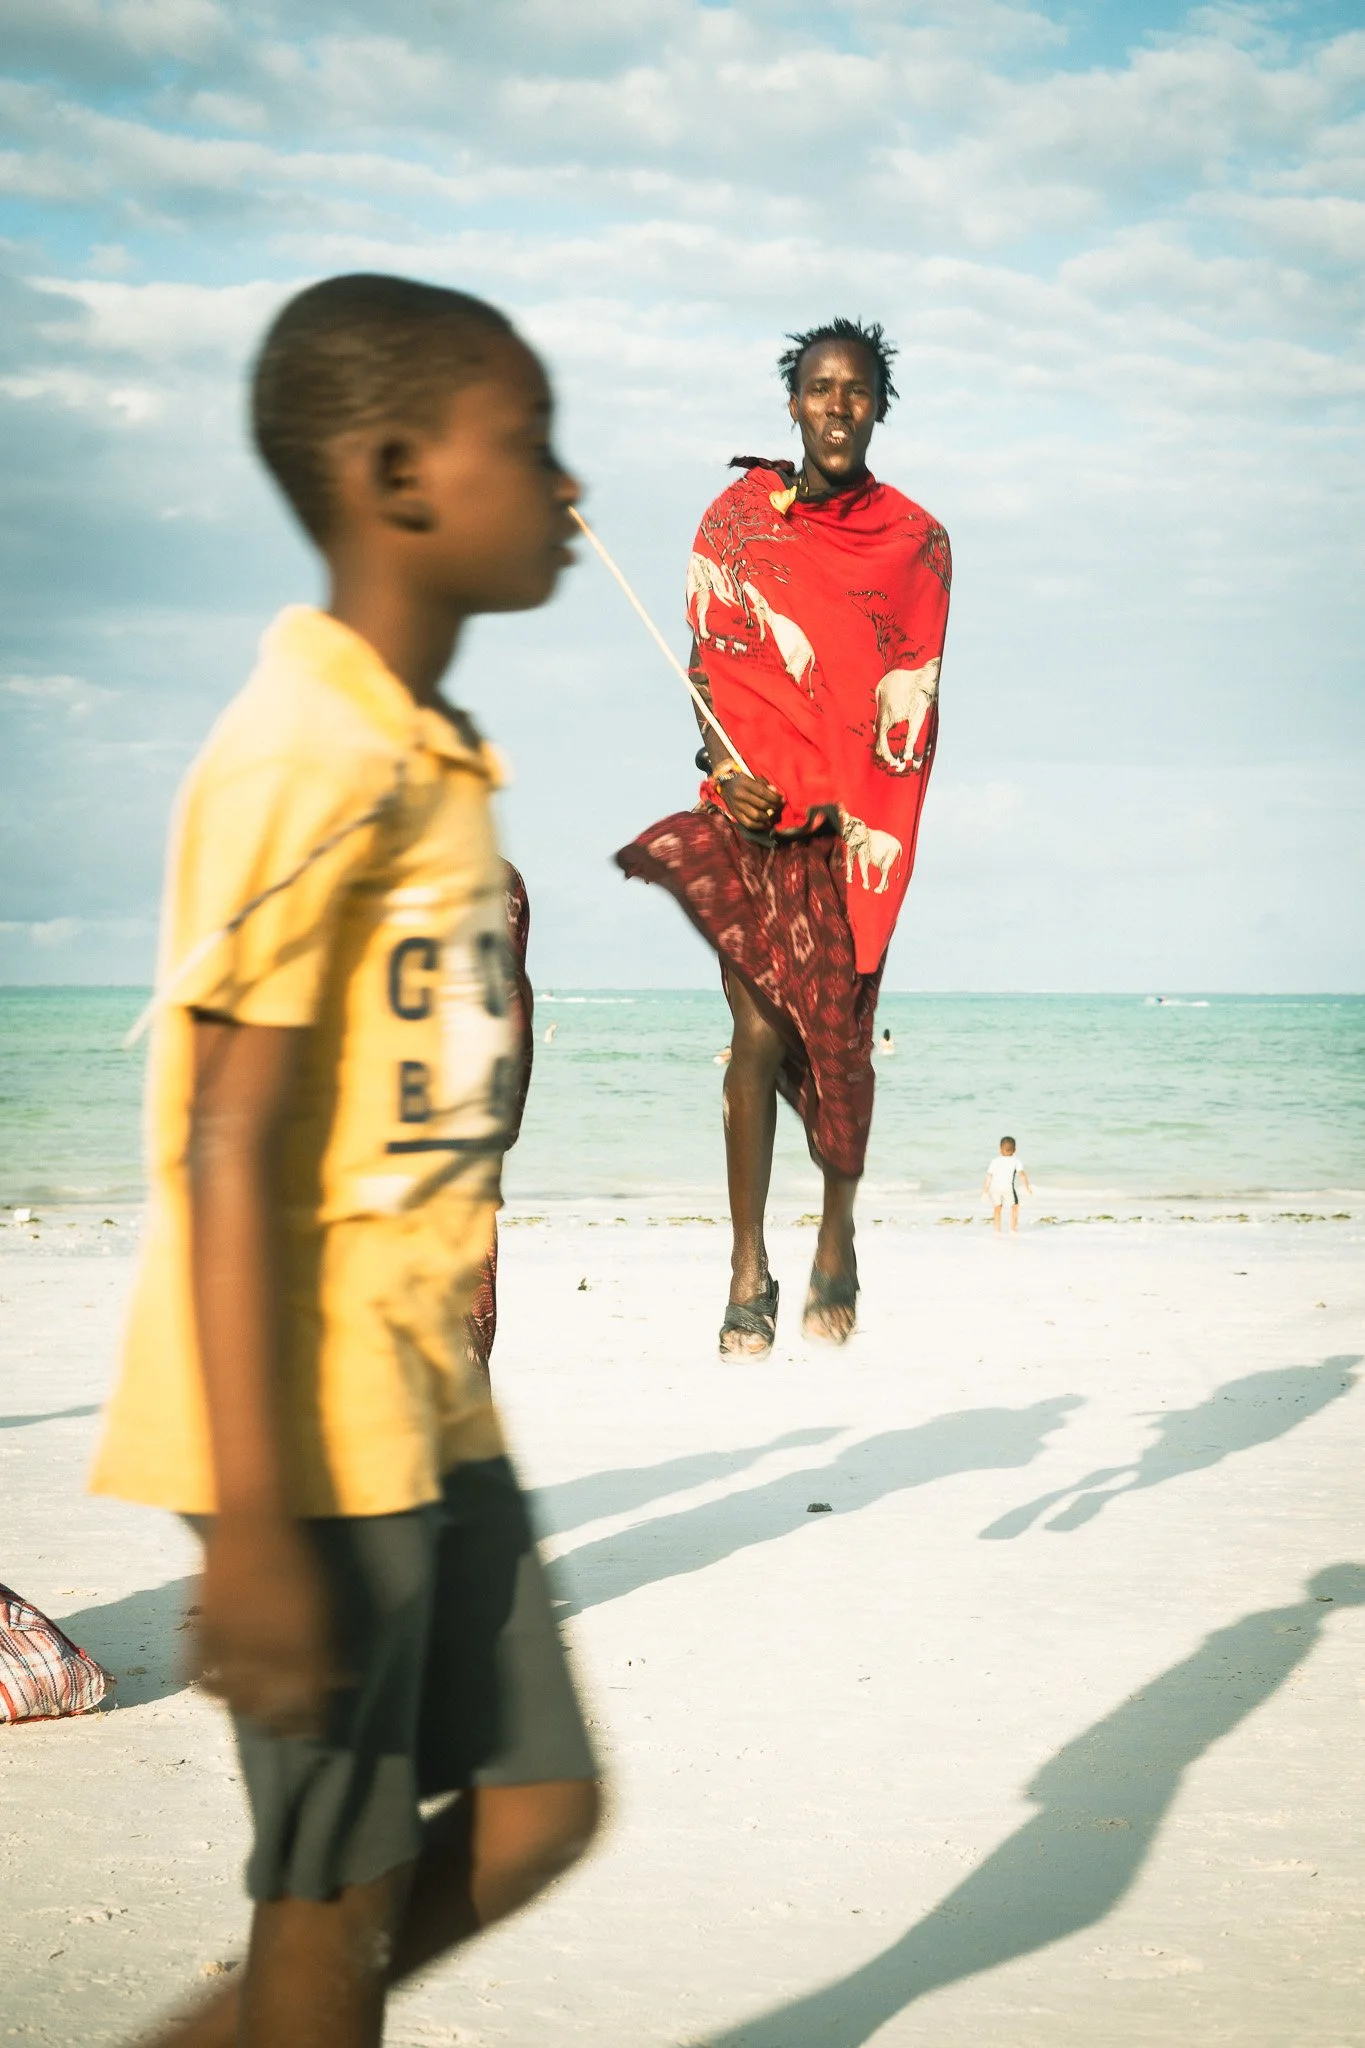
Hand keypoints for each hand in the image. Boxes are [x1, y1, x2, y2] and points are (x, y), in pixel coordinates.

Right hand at [194, 1514, 343, 1736]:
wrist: (254, 1519)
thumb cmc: (297, 1558)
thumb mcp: (325, 1602)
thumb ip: (331, 1647)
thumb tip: (343, 1682)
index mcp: (302, 1644)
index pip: (308, 1701)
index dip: (312, 1722)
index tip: (314, 1730)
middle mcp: (267, 1650)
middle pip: (269, 1708)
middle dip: (278, 1723)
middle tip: (281, 1727)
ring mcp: (232, 1640)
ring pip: (233, 1697)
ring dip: (243, 1707)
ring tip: (250, 1710)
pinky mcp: (204, 1627)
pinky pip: (199, 1671)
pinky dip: (207, 1684)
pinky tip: (214, 1688)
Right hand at [716, 770, 783, 831]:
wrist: (725, 785)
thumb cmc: (743, 781)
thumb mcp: (753, 778)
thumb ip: (765, 785)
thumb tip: (776, 794)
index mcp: (745, 783)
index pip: (763, 793)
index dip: (775, 798)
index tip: (782, 800)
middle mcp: (740, 795)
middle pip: (761, 805)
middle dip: (774, 807)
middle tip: (779, 807)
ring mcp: (736, 806)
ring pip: (756, 816)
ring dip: (768, 818)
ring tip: (773, 815)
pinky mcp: (735, 815)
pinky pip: (749, 824)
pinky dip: (759, 826)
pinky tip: (766, 823)